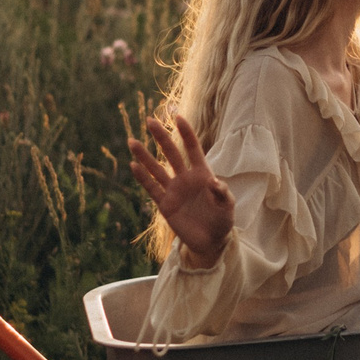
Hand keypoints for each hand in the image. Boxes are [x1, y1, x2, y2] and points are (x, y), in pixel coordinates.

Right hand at [126, 114, 233, 267]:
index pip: (193, 148)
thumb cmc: (222, 221)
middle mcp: (185, 178)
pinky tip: (134, 166)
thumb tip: (214, 182)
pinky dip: (143, 178)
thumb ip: (223, 194)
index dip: (186, 133)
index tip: (177, 117)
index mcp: (202, 173)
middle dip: (161, 137)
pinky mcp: (165, 204)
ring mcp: (174, 190)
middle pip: (171, 153)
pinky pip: (152, 188)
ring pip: (156, 169)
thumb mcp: (227, 207)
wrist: (210, 242)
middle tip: (149, 121)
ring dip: (144, 156)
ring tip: (132, 142)